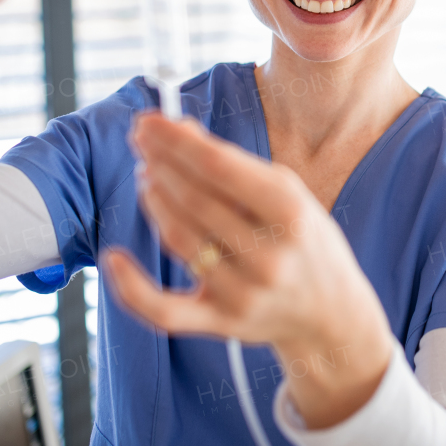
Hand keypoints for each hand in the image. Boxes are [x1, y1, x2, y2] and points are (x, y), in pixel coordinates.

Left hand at [103, 112, 394, 427]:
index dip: (177, 142)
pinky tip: (113, 257)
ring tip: (145, 175)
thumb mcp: (290, 196)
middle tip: (141, 141)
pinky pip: (166, 310)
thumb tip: (180, 133)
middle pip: (195, 200)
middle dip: (161, 163)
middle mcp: (268, 255)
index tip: (149, 121)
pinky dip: (133, 287)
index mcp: (292, 213)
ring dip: (154, 200)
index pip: (220, 168)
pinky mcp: (222, 323)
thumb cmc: (305, 241)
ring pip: (180, 239)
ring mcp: (244, 293)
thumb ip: (237, 167)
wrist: (332, 313)